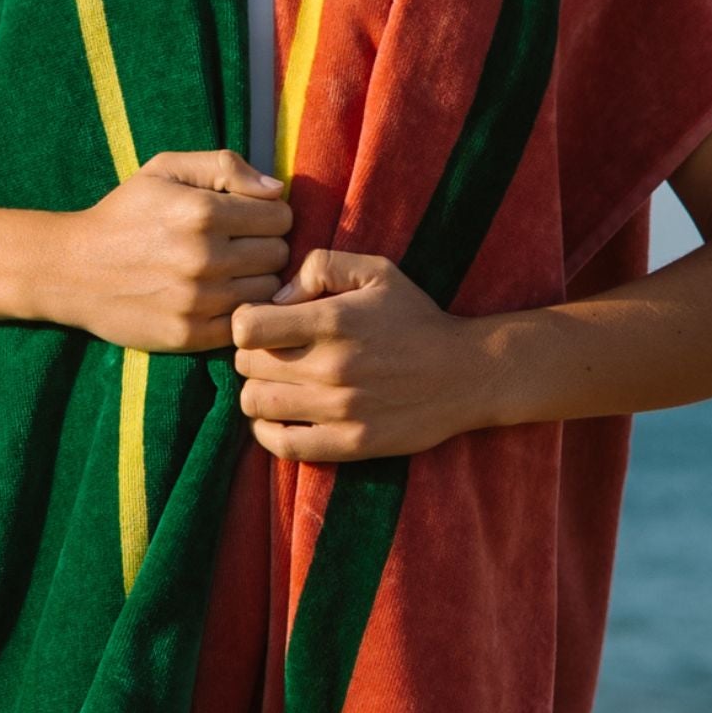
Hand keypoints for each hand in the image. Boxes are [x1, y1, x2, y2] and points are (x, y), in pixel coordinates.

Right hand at [55, 149, 291, 350]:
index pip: (280, 216)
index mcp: (201, 212)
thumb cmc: (125, 214)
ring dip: (256, 281)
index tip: (248, 219)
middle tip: (238, 247)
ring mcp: (198, 302)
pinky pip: (246, 325)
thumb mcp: (165, 170)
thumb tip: (277, 190)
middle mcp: (203, 258)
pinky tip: (219, 299)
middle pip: (279, 255)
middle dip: (265, 247)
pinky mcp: (191, 336)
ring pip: (268, 292)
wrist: (72, 271)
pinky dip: (240, 312)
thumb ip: (224, 166)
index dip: (269, 215)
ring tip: (229, 272)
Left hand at [230, 249, 490, 460]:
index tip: (262, 324)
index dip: (244, 322)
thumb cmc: (416, 317)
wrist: (467, 373)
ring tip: (277, 384)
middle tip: (271, 354)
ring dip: (258, 392)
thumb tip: (275, 299)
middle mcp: (332, 368)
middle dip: (251, 356)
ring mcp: (340, 410)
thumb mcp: (376, 271)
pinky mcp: (349, 444)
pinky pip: (282, 445)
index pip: (245, 327)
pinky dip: (268, 432)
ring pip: (256, 405)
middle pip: (246, 366)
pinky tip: (279, 418)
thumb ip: (320, 267)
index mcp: (333, 322)